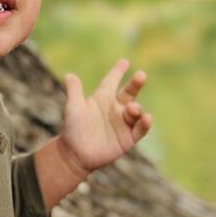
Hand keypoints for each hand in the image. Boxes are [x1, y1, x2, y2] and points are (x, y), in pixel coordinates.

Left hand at [59, 58, 152, 173]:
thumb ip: (74, 92)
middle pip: (129, 93)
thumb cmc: (72, 129)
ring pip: (136, 111)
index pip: (112, 81)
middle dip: (135, 84)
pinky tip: (146, 118)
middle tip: (141, 75)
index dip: (117, 71)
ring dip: (136, 108)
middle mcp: (116, 108)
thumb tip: (69, 75)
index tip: (124, 62)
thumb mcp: (73, 108)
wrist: (74, 154)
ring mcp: (123, 123)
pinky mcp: (128, 138)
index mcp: (103, 98)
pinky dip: (145, 124)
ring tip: (131, 107)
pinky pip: (140, 129)